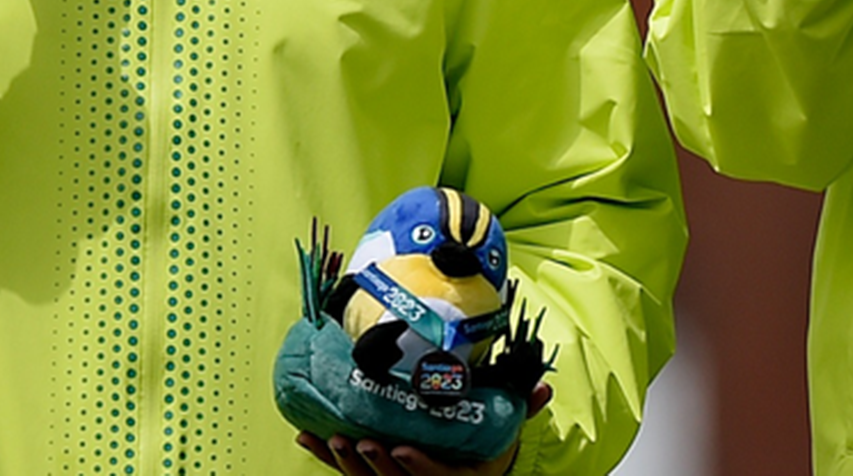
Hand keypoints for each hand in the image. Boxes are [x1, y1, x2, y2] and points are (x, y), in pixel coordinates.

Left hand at [298, 384, 551, 475]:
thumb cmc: (483, 453)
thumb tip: (545, 386)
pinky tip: (307, 437)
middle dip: (375, 468)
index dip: (417, 468)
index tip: (399, 448)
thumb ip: (521, 411)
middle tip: (361, 442)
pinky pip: (349, 474)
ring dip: (348, 465)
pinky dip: (327, 458)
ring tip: (333, 440)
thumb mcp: (504, 436)